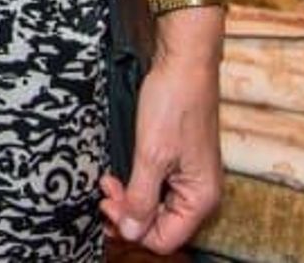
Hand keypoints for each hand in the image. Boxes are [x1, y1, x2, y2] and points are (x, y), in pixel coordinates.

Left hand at [99, 47, 223, 252]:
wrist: (183, 65)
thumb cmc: (173, 104)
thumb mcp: (151, 155)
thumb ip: (141, 197)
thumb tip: (130, 232)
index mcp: (200, 198)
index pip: (165, 239)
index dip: (132, 227)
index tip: (107, 204)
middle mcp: (199, 193)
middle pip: (159, 224)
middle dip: (128, 213)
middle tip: (102, 193)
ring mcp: (190, 177)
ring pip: (155, 206)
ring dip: (129, 199)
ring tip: (107, 182)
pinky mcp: (178, 162)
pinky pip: (156, 187)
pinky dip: (136, 184)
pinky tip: (118, 175)